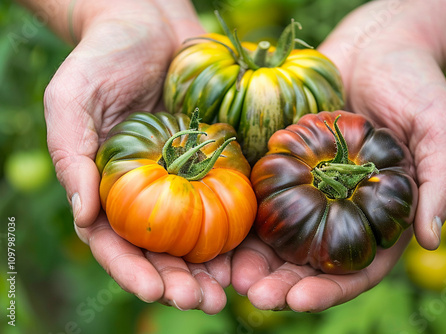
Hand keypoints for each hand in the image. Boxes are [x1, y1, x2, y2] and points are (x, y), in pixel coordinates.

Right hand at [44, 0, 226, 313]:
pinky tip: (256, 249)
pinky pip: (231, 198)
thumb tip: (82, 216)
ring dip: (215, 267)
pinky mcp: (219, 159)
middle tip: (203, 301)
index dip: (133, 270)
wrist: (152, 21)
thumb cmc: (104, 57)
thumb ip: (71, 156)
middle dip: (180, 281)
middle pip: (163, 249)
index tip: (155, 290)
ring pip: (200, 235)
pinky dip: (242, 228)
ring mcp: (187, 177)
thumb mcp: (73, 100)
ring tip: (232, 291)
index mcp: (110, 187)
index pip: (116, 242)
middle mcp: (151, 191)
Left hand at [232, 1, 445, 311]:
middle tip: (254, 295)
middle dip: (282, 282)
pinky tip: (219, 226)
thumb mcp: (439, 129)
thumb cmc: (416, 84)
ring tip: (228, 275)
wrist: (376, 44)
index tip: (298, 300)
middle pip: (310, 259)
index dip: (329, 287)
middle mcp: (340, 208)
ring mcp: (309, 187)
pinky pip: (260, 191)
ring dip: (254, 258)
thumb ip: (441, 182)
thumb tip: (431, 239)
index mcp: (378, 215)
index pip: (356, 265)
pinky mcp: (283, 161)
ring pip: (278, 234)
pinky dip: (241, 212)